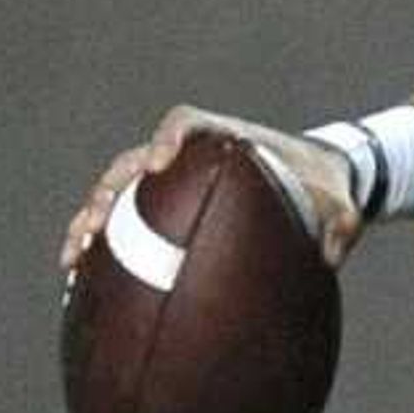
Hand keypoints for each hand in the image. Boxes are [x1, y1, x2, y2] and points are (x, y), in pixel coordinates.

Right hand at [59, 106, 362, 284]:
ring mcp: (169, 188)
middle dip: (109, 191)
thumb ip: (340, 222)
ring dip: (90, 223)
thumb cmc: (324, 190)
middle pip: (132, 163)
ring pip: (117, 198)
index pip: (185, 125)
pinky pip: (124, 231)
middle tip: (94, 222)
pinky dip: (102, 254)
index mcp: (223, 139)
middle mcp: (186, 159)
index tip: (158, 163)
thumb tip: (331, 254)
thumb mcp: (341, 206)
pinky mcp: (162, 216)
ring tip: (72, 259)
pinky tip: (83, 287)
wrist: (314, 189)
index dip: (167, 139)